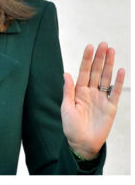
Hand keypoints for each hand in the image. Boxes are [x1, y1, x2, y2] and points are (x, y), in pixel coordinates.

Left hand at [61, 42, 125, 158]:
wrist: (82, 144)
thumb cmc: (71, 127)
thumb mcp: (66, 108)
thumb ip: (68, 90)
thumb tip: (66, 73)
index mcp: (79, 91)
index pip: (84, 71)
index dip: (87, 59)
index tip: (90, 46)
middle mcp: (91, 92)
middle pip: (97, 71)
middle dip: (100, 58)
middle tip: (104, 44)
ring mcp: (102, 98)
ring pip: (107, 78)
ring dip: (109, 65)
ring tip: (112, 51)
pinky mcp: (111, 107)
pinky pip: (116, 92)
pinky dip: (118, 82)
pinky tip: (121, 71)